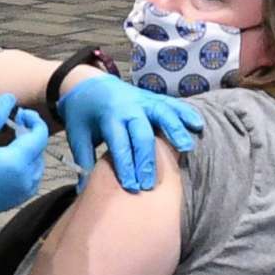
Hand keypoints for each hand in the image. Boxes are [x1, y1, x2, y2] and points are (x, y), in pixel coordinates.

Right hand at [0, 93, 47, 239]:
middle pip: (39, 151)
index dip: (34, 120)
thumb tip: (10, 99)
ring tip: (8, 145)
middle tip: (12, 127)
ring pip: (35, 167)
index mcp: (19, 162)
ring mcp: (20, 194)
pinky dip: (22, 168)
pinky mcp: (12, 202)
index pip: (40, 135)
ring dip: (27, 152)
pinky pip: (28, 181)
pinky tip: (4, 163)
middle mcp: (25, 180)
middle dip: (30, 136)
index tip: (21, 113)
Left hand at [56, 69, 201, 192]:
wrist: (88, 84)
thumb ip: (84, 160)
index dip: (126, 166)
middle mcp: (128, 107)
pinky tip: (198, 125)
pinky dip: (185, 113)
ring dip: (175, 131)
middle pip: (142, 134)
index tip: (131, 186)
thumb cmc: (83, 114)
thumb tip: (83, 190)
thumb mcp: (77, 135)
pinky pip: (172, 104)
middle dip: (147, 160)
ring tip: (186, 148)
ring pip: (163, 114)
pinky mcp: (153, 98)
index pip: (120, 144)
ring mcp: (144, 100)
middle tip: (150, 183)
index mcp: (108, 117)